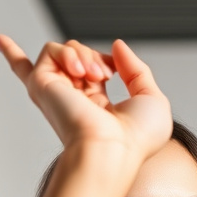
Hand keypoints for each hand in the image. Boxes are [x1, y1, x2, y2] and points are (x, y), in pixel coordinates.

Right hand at [0, 36, 172, 170]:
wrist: (114, 150)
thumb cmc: (136, 139)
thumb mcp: (151, 98)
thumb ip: (136, 69)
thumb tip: (117, 45)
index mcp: (98, 107)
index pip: (86, 76)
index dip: (102, 60)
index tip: (113, 70)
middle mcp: (74, 100)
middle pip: (79, 57)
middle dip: (96, 56)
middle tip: (105, 75)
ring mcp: (58, 93)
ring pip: (66, 50)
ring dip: (84, 54)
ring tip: (94, 75)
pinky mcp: (45, 86)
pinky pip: (49, 50)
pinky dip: (67, 51)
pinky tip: (79, 71)